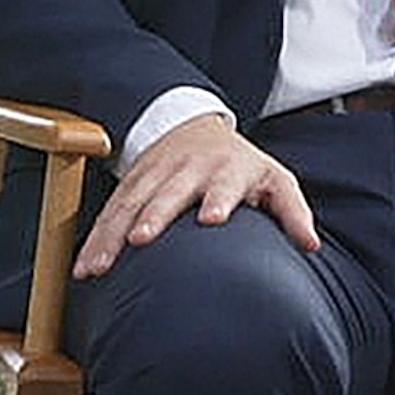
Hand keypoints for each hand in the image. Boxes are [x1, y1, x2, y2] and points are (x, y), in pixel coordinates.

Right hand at [73, 113, 319, 277]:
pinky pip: (108, 211)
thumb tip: (312, 246)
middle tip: (141, 240)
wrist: (195, 126)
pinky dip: (94, 238)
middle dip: (154, 214)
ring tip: (97, 268)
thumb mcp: (275, 181)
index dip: (219, 198)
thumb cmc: (243, 167)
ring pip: (130, 202)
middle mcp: (190, 169)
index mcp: (229, 169)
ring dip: (112, 235)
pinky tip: (83, 268)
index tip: (211, 218)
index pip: (226, 183)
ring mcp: (157, 174)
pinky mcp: (131, 182)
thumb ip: (292, 212)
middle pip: (170, 191)